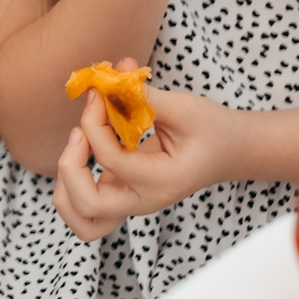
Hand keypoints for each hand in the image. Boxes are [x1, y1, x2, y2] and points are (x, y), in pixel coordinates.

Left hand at [52, 82, 233, 239]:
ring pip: (81, 217)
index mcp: (162, 182)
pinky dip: (72, 186)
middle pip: (86, 206)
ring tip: (79, 146)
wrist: (231, 151)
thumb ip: (146, 97)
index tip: (99, 93)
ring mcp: (130, 202)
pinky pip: (85, 208)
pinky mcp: (122, 194)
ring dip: (66, 184)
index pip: (110, 160)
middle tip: (80, 132)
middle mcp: (143, 200)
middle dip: (70, 165)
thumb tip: (108, 80)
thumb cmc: (213, 129)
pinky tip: (84, 151)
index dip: (95, 122)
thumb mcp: (186, 108)